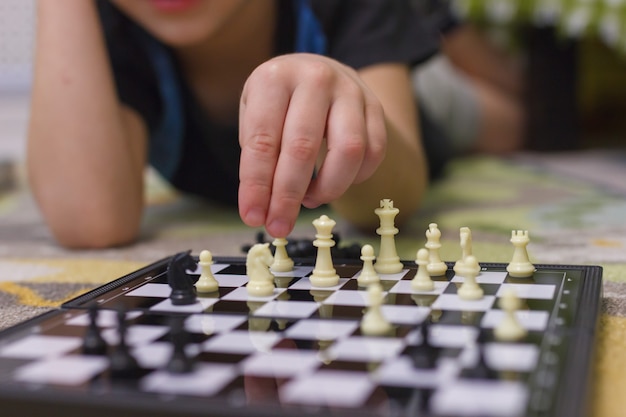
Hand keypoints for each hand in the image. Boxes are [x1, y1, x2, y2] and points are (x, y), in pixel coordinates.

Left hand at [238, 53, 385, 237]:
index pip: (263, 140)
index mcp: (275, 79)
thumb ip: (258, 157)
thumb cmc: (278, 102)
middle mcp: (315, 79)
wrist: (317, 70)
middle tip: (279, 227)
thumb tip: (264, 209)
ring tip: (308, 200)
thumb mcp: (254, 114)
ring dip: (328, 188)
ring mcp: (350, 91)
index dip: (257, 185)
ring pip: (348, 151)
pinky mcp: (375, 107)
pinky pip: (373, 152)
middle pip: (302, 148)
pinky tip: (334, 184)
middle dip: (287, 196)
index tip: (253, 217)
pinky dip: (355, 178)